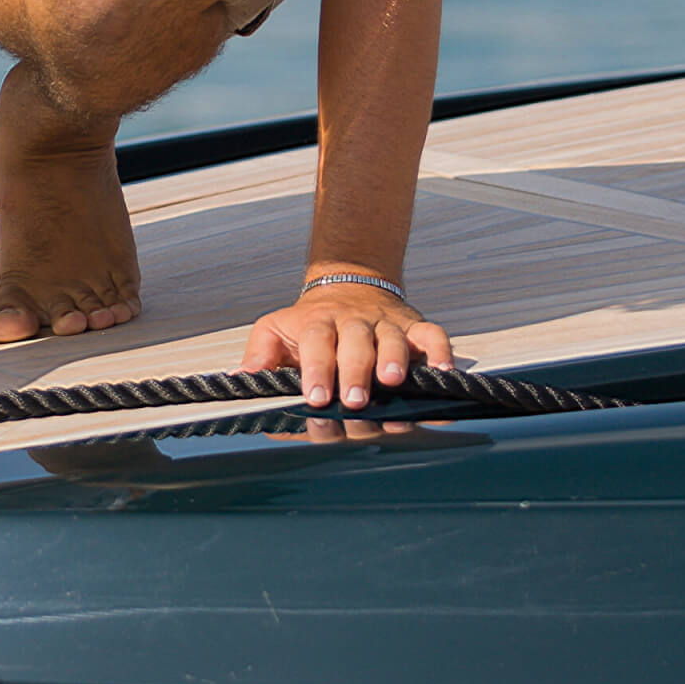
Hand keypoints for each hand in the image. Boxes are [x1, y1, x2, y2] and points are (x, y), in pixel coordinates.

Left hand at [240, 282, 452, 409]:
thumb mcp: (276, 329)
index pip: (316, 344)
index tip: (316, 398)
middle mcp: (353, 322)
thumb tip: (242, 382)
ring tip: (392, 382)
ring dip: (394, 360)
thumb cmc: (310, 322)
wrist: (350, 282)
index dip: (317, 370)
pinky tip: (442, 373)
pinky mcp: (413, 326)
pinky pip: (432, 334)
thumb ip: (260, 356)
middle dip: (354, 372)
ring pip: (393, 338)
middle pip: (355, 343)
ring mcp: (386, 323)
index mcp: (318, 324)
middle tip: (354, 401)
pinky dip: (441, 351)